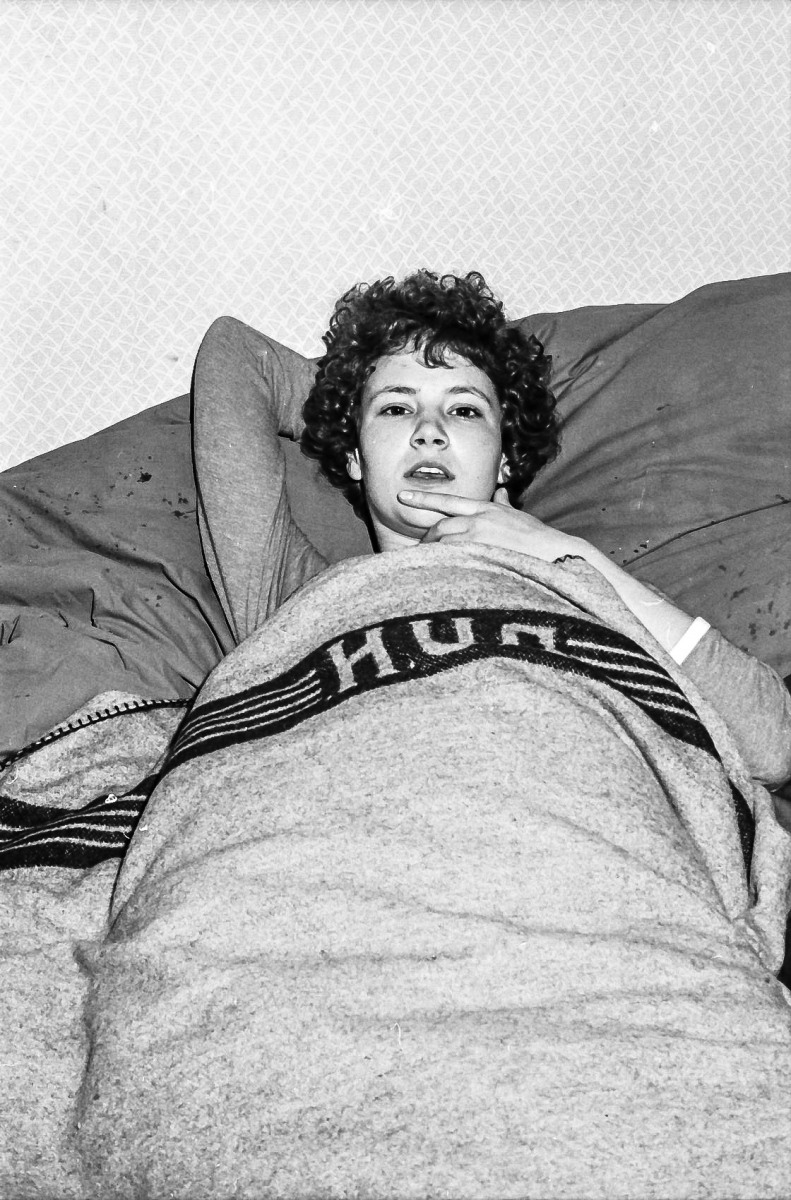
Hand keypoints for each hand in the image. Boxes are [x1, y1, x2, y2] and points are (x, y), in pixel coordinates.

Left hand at [397, 487, 588, 563]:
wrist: (558, 554)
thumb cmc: (540, 540)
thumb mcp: (520, 517)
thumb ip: (506, 505)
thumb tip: (502, 492)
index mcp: (487, 509)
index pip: (449, 501)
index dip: (424, 499)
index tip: (402, 497)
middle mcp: (480, 521)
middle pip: (440, 527)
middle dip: (427, 540)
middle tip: (422, 553)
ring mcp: (479, 540)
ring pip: (443, 545)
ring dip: (433, 556)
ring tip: (428, 568)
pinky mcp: (481, 558)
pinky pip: (452, 562)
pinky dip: (443, 567)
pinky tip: (438, 575)